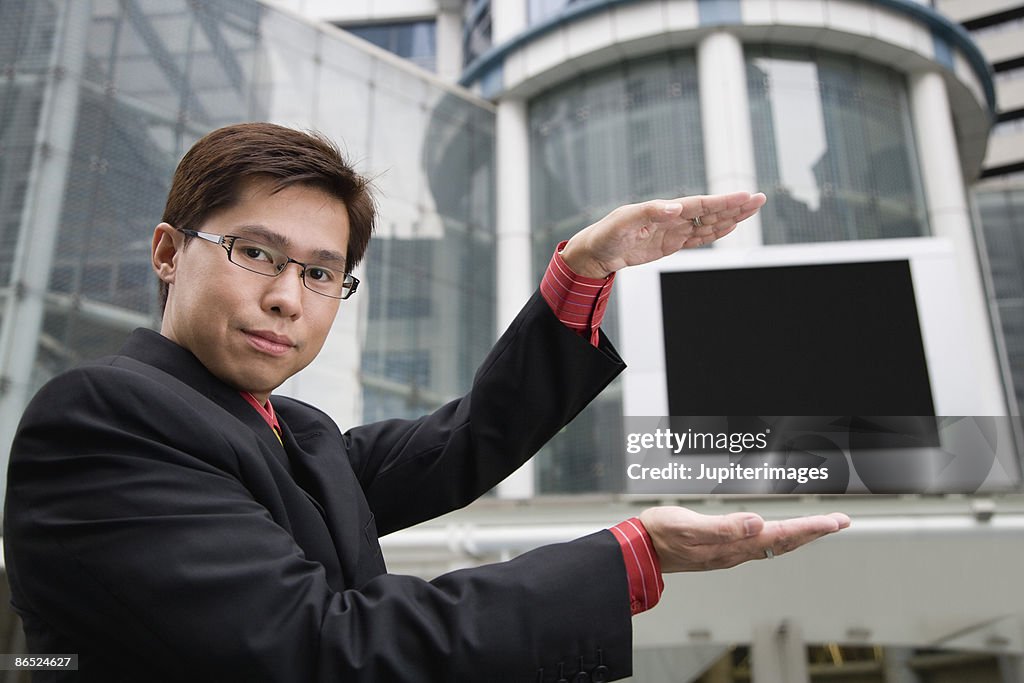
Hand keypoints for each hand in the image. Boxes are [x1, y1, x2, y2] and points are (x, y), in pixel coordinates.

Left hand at [559, 191, 766, 278]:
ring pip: (707, 224)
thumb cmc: (606, 234)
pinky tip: (729, 227)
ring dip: (730, 218)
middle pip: (710, 211)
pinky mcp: (670, 245)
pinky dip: (714, 233)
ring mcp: (672, 231)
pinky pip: (697, 238)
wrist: (596, 252)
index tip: (744, 197)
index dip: (723, 202)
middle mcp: (672, 217)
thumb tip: (675, 208)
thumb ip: (649, 213)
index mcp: (664, 210)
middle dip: (735, 206)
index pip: (700, 204)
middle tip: (759, 200)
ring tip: (752, 211)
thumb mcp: (624, 222)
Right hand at [639, 506, 849, 572]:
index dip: (809, 528)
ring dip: (801, 536)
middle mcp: (736, 552)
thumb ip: (722, 527)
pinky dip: (780, 538)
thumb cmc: (660, 534)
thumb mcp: (687, 525)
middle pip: (785, 542)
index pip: (780, 535)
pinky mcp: (723, 550)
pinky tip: (781, 534)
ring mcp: (730, 552)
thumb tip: (755, 523)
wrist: (641, 550)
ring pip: (776, 545)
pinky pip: (761, 545)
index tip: (833, 521)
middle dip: (814, 532)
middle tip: (839, 521)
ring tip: (820, 526)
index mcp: (732, 545)